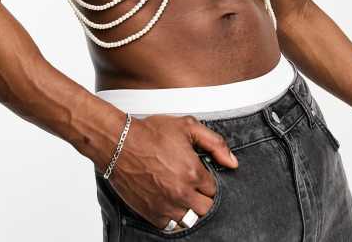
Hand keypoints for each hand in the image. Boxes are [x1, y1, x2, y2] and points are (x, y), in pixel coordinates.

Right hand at [108, 114, 237, 230]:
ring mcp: (167, 206)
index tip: (197, 173)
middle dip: (201, 196)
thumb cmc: (151, 133)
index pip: (213, 189)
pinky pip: (170, 225)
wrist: (120, 142)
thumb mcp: (187, 127)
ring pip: (189, 218)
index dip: (206, 180)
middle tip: (190, 184)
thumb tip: (232, 162)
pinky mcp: (152, 214)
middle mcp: (182, 193)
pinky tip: (166, 199)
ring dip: (187, 207)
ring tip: (178, 192)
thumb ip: (215, 143)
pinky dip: (171, 215)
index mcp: (193, 173)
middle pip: (206, 208)